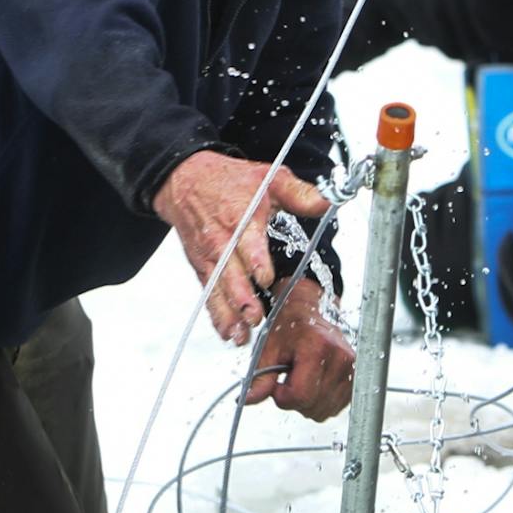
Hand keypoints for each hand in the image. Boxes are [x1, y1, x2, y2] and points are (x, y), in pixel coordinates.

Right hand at [153, 149, 329, 345]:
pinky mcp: (201, 267)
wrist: (185, 180)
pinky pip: (208, 294)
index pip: (246, 241)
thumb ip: (299, 193)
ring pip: (217, 289)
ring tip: (240, 335)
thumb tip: (327, 202)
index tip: (264, 278)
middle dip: (241, 297)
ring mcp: (210, 257)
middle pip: (230, 273)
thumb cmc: (230, 181)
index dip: (255, 260)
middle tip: (254, 317)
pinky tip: (227, 333)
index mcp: (241, 218)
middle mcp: (222, 240)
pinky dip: (216, 315)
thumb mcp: (268, 177)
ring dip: (228, 314)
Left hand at [248, 278, 354, 420]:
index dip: (282, 397)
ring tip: (302, 379)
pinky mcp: (356, 377)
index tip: (277, 385)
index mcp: (318, 347)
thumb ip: (259, 378)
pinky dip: (321, 402)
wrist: (307, 314)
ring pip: (324, 411)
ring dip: (308, 403)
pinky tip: (314, 384)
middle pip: (312, 405)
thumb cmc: (288, 328)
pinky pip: (335, 407)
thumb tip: (247, 399)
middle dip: (294, 400)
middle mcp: (341, 358)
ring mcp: (352, 368)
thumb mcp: (268, 350)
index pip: (301, 394)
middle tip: (288, 379)